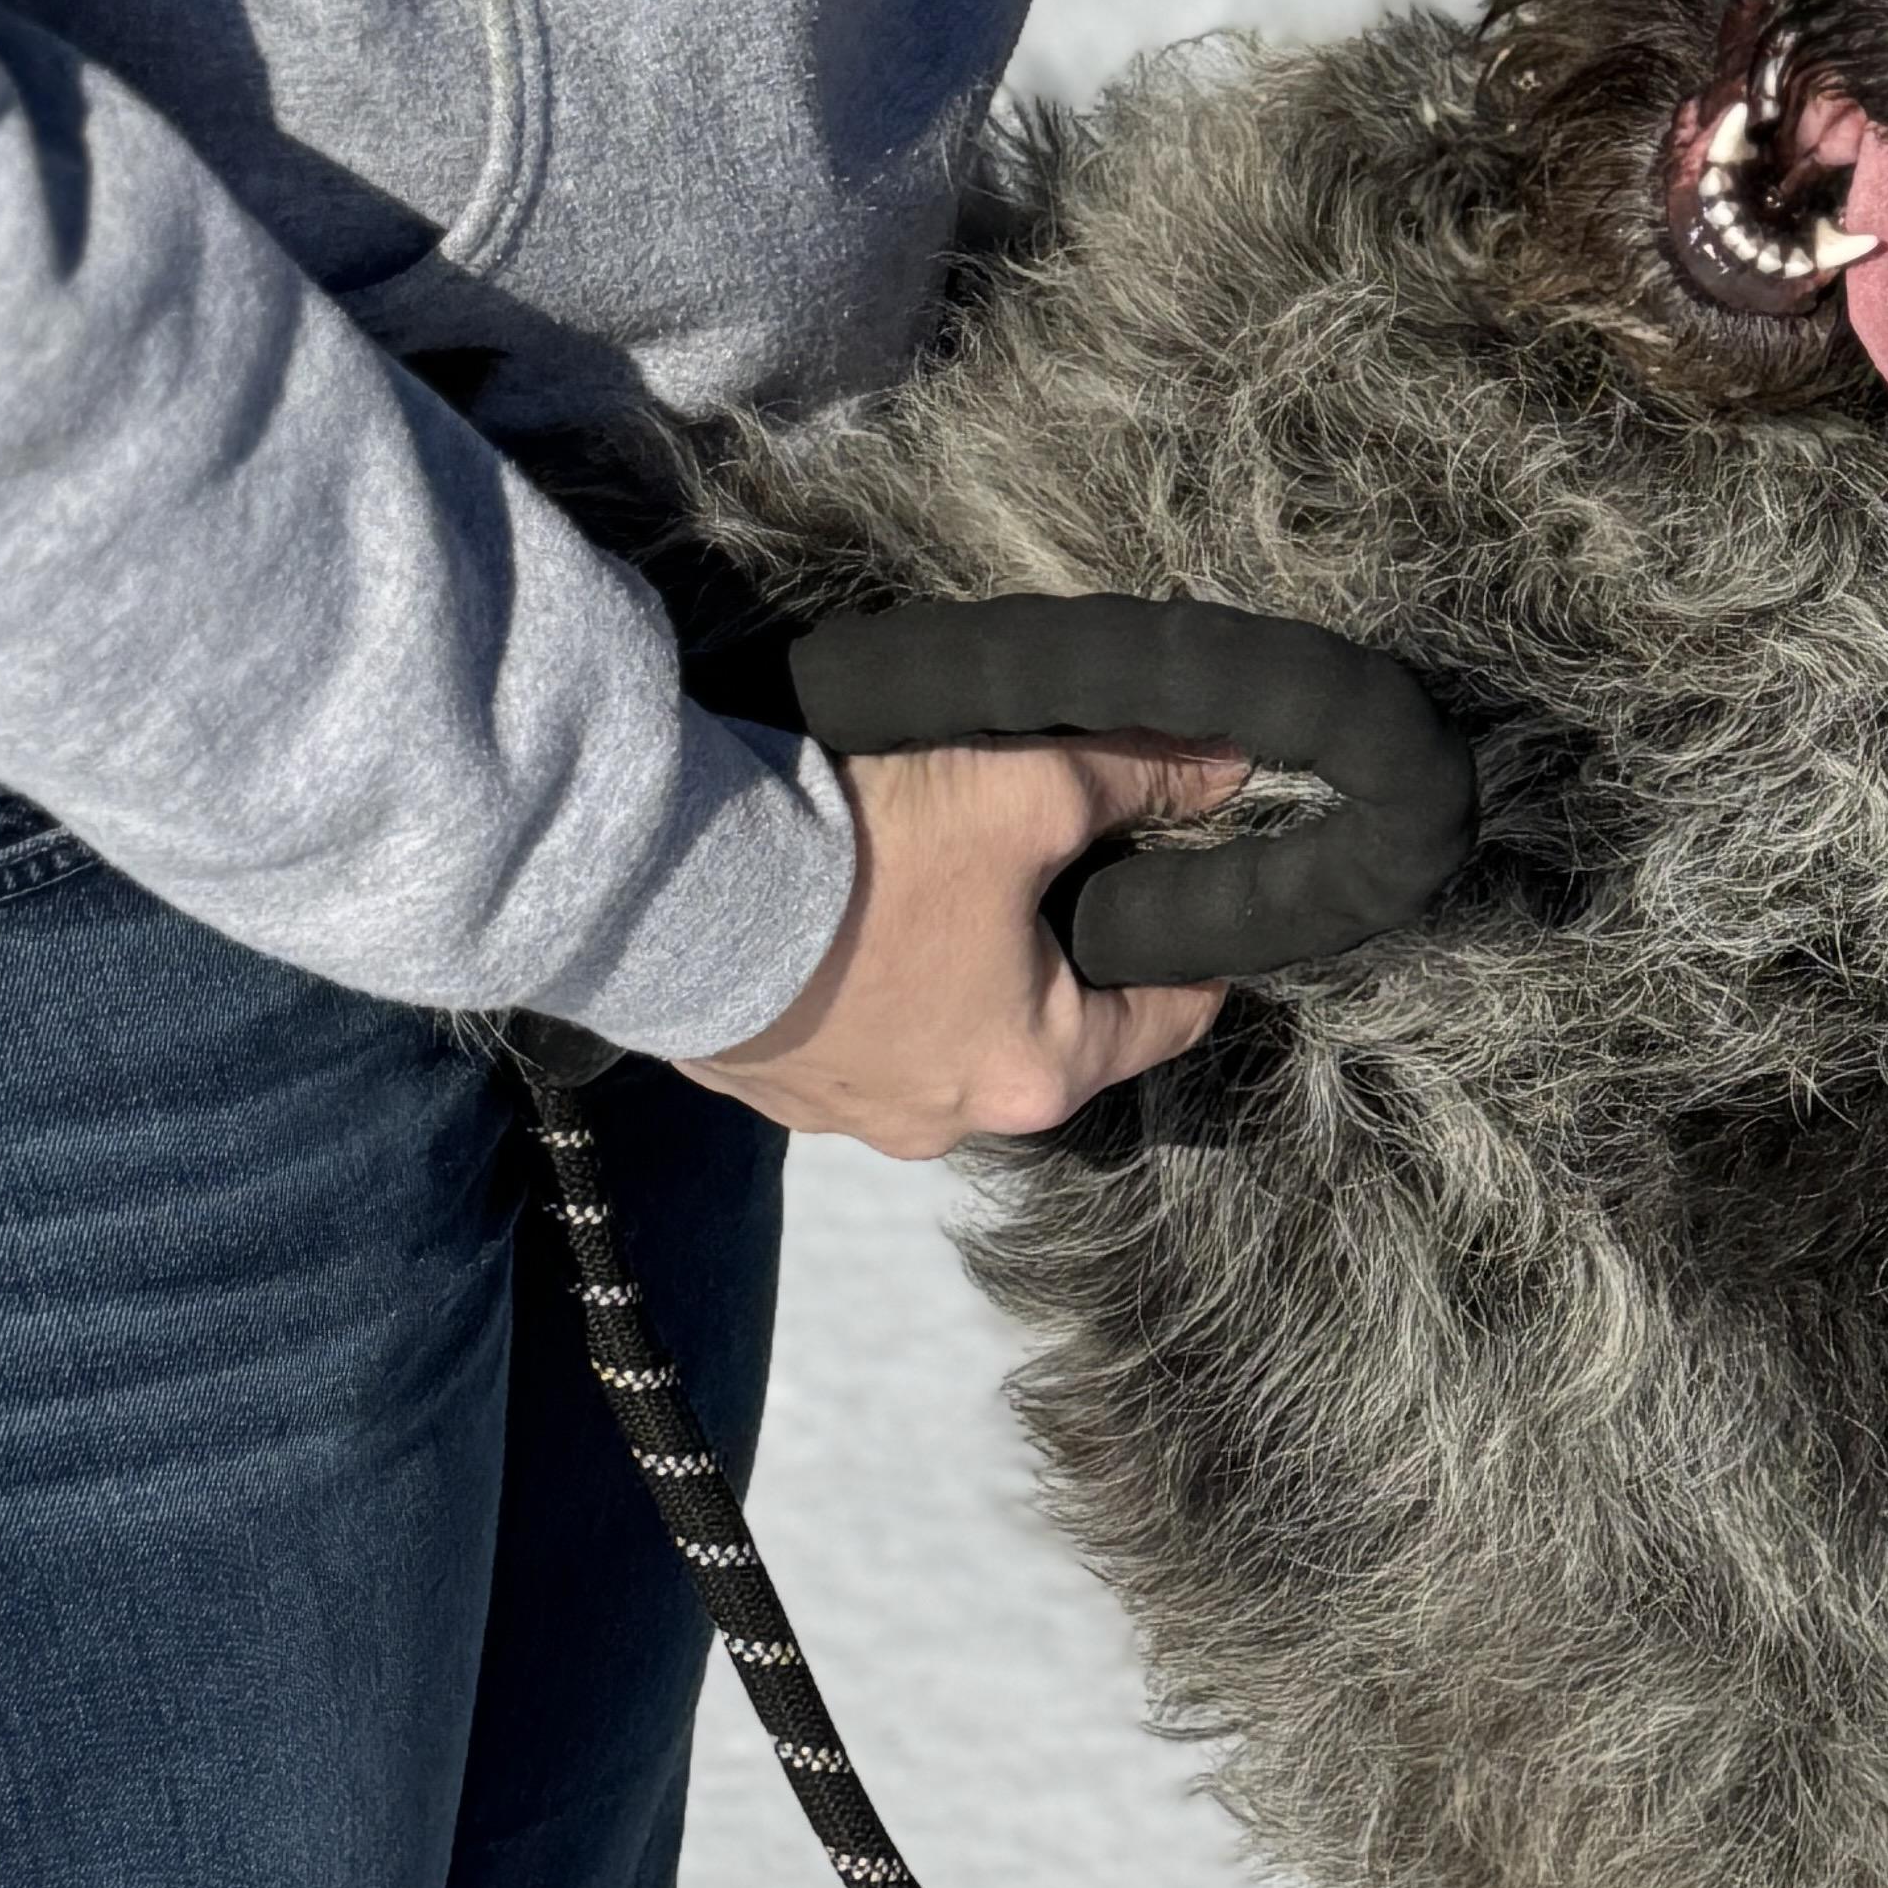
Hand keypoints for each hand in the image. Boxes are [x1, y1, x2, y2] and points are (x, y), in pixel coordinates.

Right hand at [678, 740, 1247, 1157]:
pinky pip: (842, 1040)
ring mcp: (846, 1115)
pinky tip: (837, 922)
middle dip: (1053, 963)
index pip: (1166, 1022)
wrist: (663, 886)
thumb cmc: (865, 853)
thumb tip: (1224, 768)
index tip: (1195, 918)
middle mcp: (947, 1119)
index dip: (1191, 960)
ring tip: (924, 889)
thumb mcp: (1026, 789)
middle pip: (1043, 1034)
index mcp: (1036, 1070)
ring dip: (946, 979)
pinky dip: (854, 991)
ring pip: (938, 1040)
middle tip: (1045, 878)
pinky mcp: (763, 1086)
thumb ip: (1135, 780)